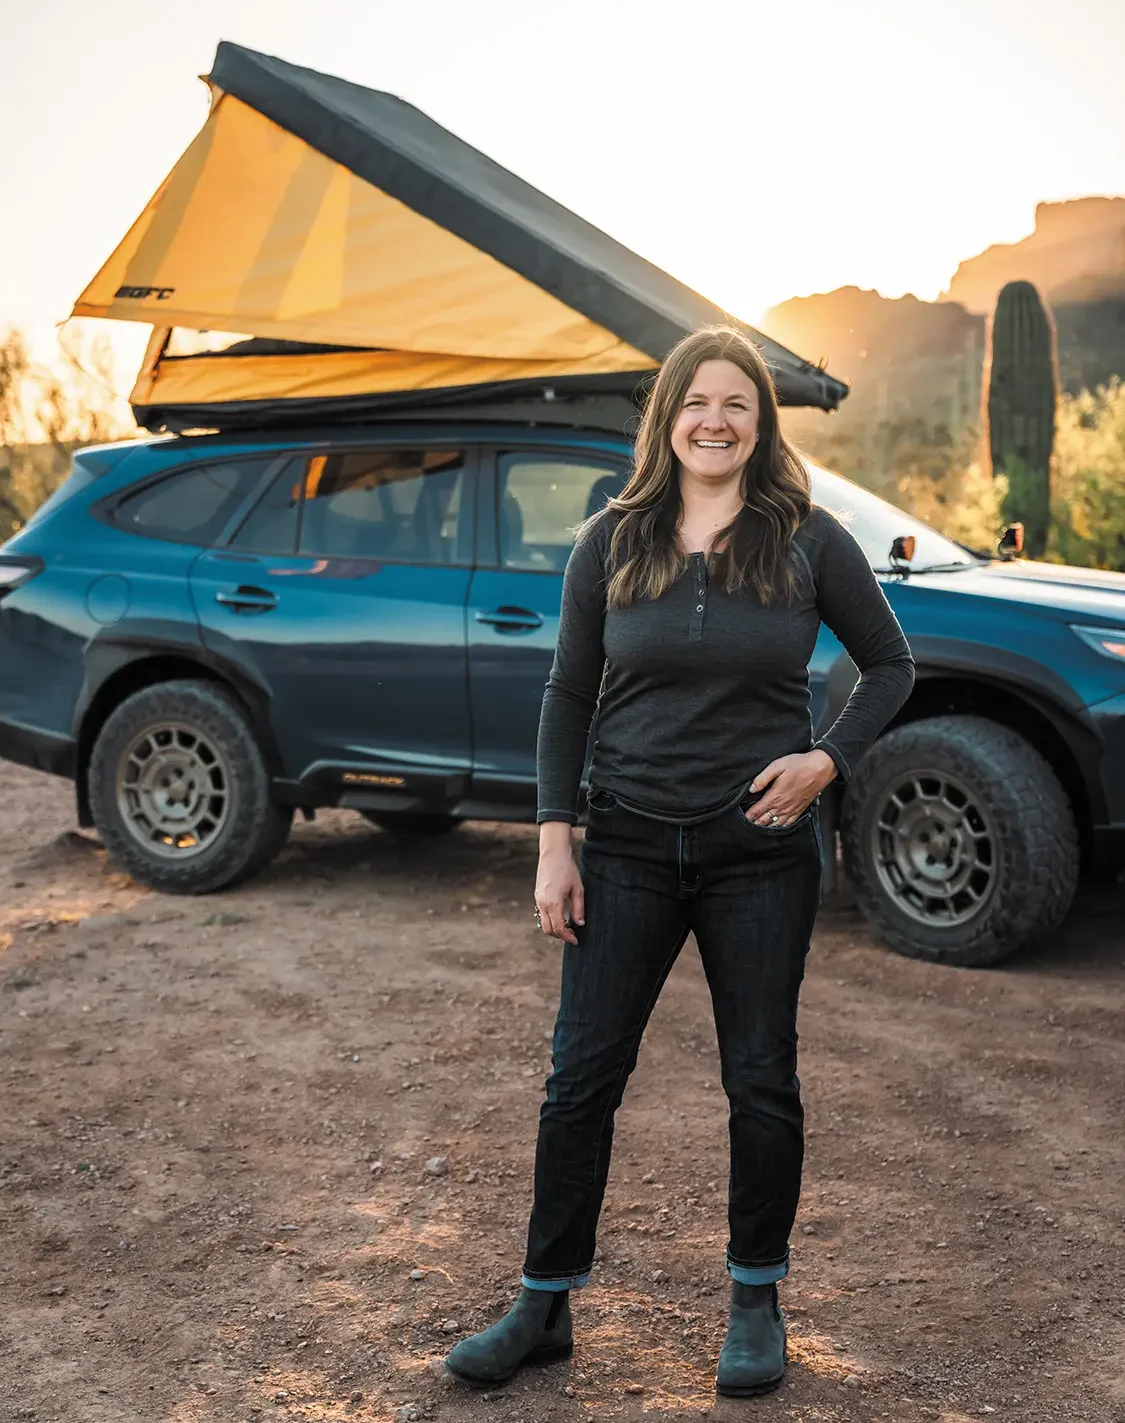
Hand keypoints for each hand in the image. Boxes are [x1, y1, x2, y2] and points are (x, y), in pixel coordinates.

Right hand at [535, 823, 585, 944]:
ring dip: (554, 928)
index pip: (558, 928)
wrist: (553, 854)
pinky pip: (542, 914)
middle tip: (573, 935)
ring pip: (543, 922)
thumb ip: (579, 908)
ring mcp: (538, 900)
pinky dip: (550, 919)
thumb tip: (580, 924)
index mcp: (553, 903)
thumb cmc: (567, 869)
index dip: (567, 937)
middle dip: (560, 935)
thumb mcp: (578, 889)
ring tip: (568, 926)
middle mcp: (543, 903)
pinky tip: (561, 916)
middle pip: (548, 929)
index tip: (576, 940)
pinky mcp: (537, 896)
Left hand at [746, 750, 836, 826]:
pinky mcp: (800, 809)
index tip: (743, 818)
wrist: (821, 768)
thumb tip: (751, 789)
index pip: (757, 811)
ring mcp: (792, 809)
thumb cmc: (800, 765)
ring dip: (766, 826)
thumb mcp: (777, 766)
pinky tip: (777, 827)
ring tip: (758, 828)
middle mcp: (783, 806)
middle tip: (747, 826)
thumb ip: (762, 778)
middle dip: (755, 823)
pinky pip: (789, 823)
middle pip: (765, 820)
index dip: (749, 816)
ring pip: (776, 824)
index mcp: (775, 796)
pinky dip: (781, 827)